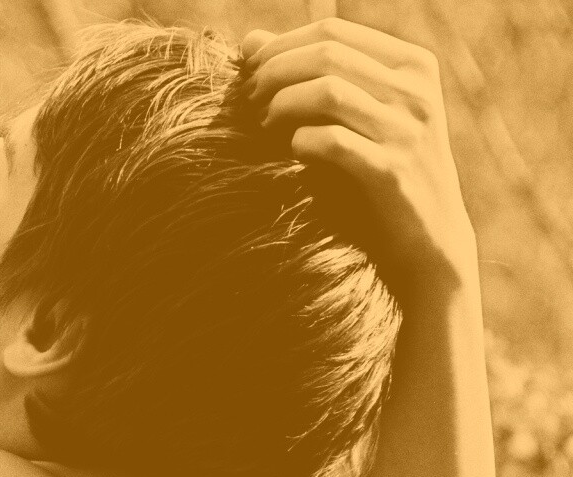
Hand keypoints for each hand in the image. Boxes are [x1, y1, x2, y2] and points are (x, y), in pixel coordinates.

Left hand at [241, 18, 477, 301]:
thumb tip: (250, 42)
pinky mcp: (393, 172)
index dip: (280, 47)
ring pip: (328, 90)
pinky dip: (300, 143)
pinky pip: (333, 142)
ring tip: (261, 127)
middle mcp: (415, 89)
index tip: (249, 75)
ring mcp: (408, 130)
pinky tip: (290, 154)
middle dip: (272, 74)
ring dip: (281, 106)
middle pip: (326, 55)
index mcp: (411, 65)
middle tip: (247, 103)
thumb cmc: (378, 177)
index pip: (332, 31)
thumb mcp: (356, 119)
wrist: (429, 244)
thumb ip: (311, 78)